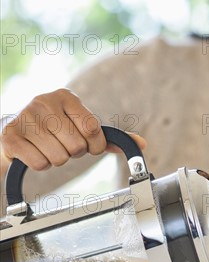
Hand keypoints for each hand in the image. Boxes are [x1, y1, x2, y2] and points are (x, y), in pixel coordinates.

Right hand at [0, 88, 145, 174]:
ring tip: (48, 148)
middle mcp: (44, 102)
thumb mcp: (81, 128)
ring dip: (57, 160)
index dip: (94, 145)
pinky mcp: (11, 136)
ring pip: (58, 158)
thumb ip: (109, 137)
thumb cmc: (55, 132)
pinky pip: (39, 164)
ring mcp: (25, 118)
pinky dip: (41, 165)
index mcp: (66, 96)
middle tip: (63, 145)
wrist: (16, 133)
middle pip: (76, 147)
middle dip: (74, 153)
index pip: (93, 129)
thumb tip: (142, 145)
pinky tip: (35, 153)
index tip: (87, 145)